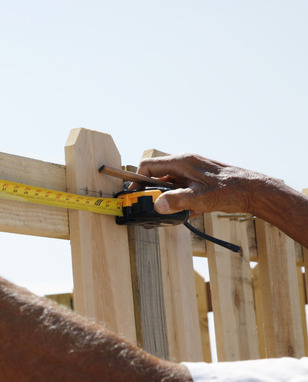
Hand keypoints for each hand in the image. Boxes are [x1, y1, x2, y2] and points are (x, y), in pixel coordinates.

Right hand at [135, 153, 268, 216]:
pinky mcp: (199, 178)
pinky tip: (194, 210)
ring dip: (171, 198)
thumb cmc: (230, 191)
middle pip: (157, 176)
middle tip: (157, 208)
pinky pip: (182, 188)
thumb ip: (176, 201)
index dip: (137, 181)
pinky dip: (184, 200)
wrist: (254, 190)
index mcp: (181, 162)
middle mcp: (184, 162)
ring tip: (181, 211)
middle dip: (156, 193)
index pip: (148, 166)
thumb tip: (157, 205)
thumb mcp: (200, 199)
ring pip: (170, 184)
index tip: (134, 195)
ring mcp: (192, 170)